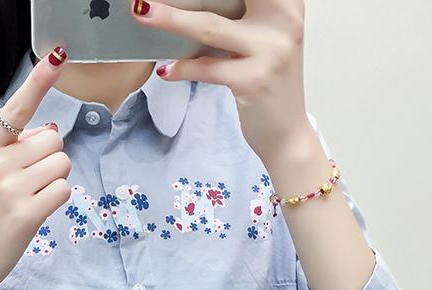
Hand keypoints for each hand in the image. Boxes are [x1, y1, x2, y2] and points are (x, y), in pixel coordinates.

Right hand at [0, 46, 71, 289]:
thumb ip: (14, 149)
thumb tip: (52, 129)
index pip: (16, 107)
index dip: (39, 81)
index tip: (58, 56)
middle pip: (54, 138)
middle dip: (50, 158)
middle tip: (30, 183)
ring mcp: (10, 189)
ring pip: (62, 163)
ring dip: (56, 179)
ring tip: (31, 198)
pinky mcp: (28, 214)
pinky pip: (64, 190)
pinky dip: (58, 200)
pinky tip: (38, 212)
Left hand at [130, 0, 316, 163]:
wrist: (288, 134)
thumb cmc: (269, 84)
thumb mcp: (264, 41)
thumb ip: (244, 16)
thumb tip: (193, 4)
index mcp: (287, 5)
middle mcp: (283, 22)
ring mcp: (270, 51)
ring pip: (209, 27)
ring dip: (170, 20)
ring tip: (143, 14)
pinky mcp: (253, 81)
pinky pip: (207, 68)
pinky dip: (181, 68)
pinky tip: (165, 71)